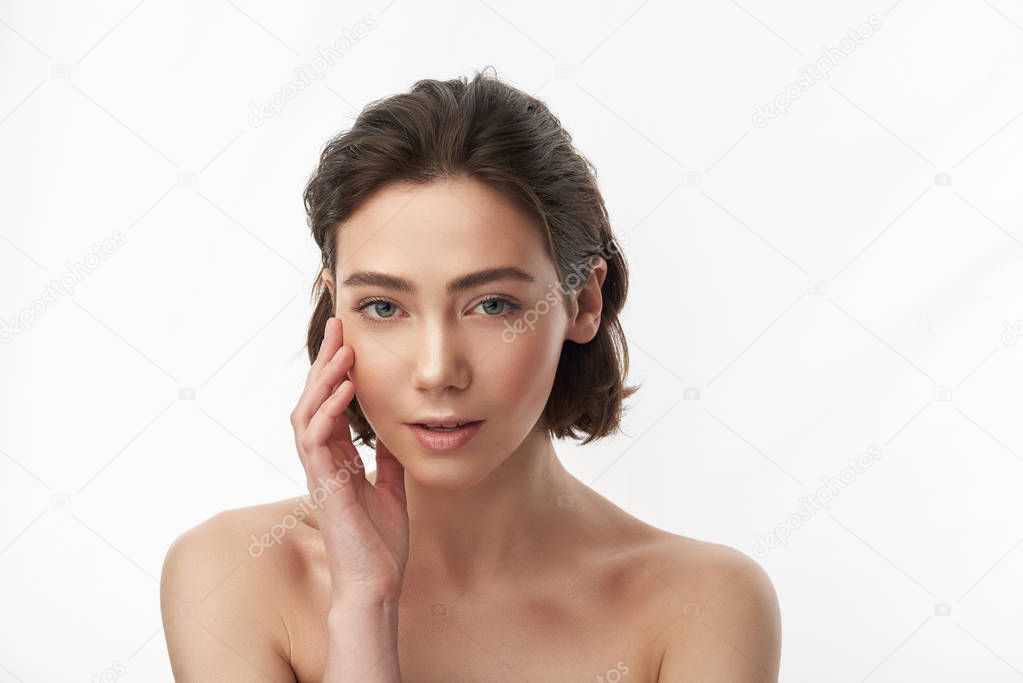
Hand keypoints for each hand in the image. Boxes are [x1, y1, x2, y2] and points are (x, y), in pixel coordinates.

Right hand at [290, 316, 408, 603]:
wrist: (376, 584)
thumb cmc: (380, 544)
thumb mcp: (390, 490)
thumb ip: (387, 461)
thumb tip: (395, 434)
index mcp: (337, 459)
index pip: (330, 404)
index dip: (336, 371)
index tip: (348, 338)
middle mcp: (322, 461)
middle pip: (314, 400)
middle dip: (325, 361)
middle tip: (338, 327)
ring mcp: (318, 472)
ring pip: (307, 413)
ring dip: (324, 379)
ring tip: (342, 349)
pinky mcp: (322, 485)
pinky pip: (316, 439)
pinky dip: (329, 411)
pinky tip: (345, 389)